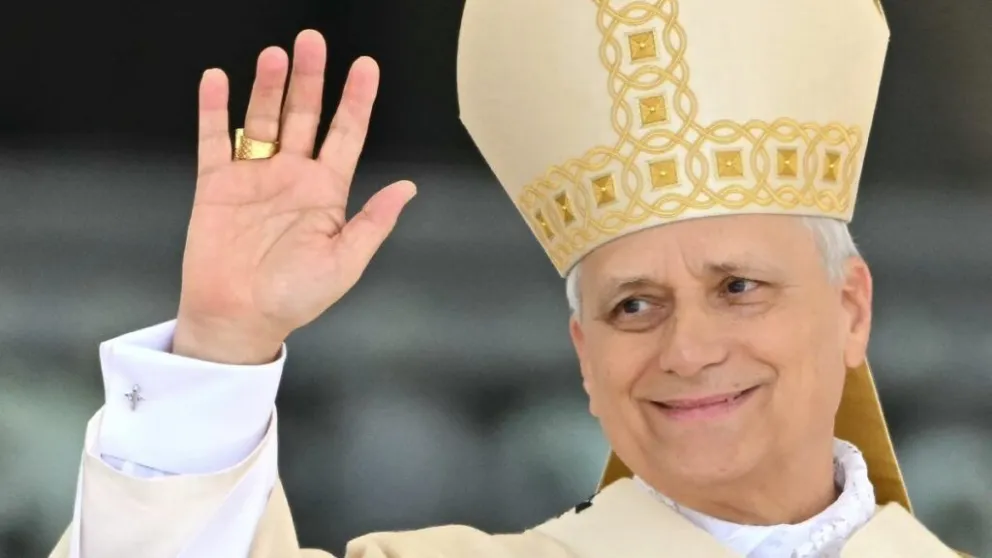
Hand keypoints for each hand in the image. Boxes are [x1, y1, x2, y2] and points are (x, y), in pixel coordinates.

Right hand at [173, 30, 415, 363]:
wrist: (239, 319)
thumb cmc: (294, 298)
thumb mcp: (345, 262)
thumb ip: (374, 222)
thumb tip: (407, 188)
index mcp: (326, 193)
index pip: (346, 135)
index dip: (357, 100)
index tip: (366, 67)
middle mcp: (292, 177)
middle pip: (305, 115)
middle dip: (310, 79)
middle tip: (312, 42)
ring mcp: (254, 177)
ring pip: (263, 119)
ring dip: (268, 87)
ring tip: (275, 56)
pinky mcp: (217, 184)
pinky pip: (215, 139)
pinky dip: (214, 110)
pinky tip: (218, 81)